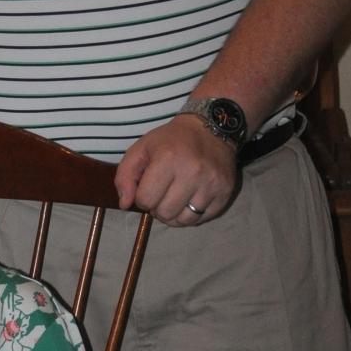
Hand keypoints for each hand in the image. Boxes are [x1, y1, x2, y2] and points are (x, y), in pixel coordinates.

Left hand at [115, 114, 237, 224]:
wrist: (210, 129)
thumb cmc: (171, 140)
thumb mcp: (141, 149)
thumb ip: (125, 175)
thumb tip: (124, 204)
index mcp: (168, 159)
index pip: (145, 200)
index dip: (142, 196)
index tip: (149, 186)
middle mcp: (192, 172)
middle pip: (165, 213)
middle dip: (158, 207)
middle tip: (162, 192)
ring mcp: (211, 184)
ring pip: (183, 221)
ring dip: (174, 214)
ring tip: (175, 197)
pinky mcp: (225, 192)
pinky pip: (202, 219)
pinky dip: (192, 214)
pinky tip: (191, 198)